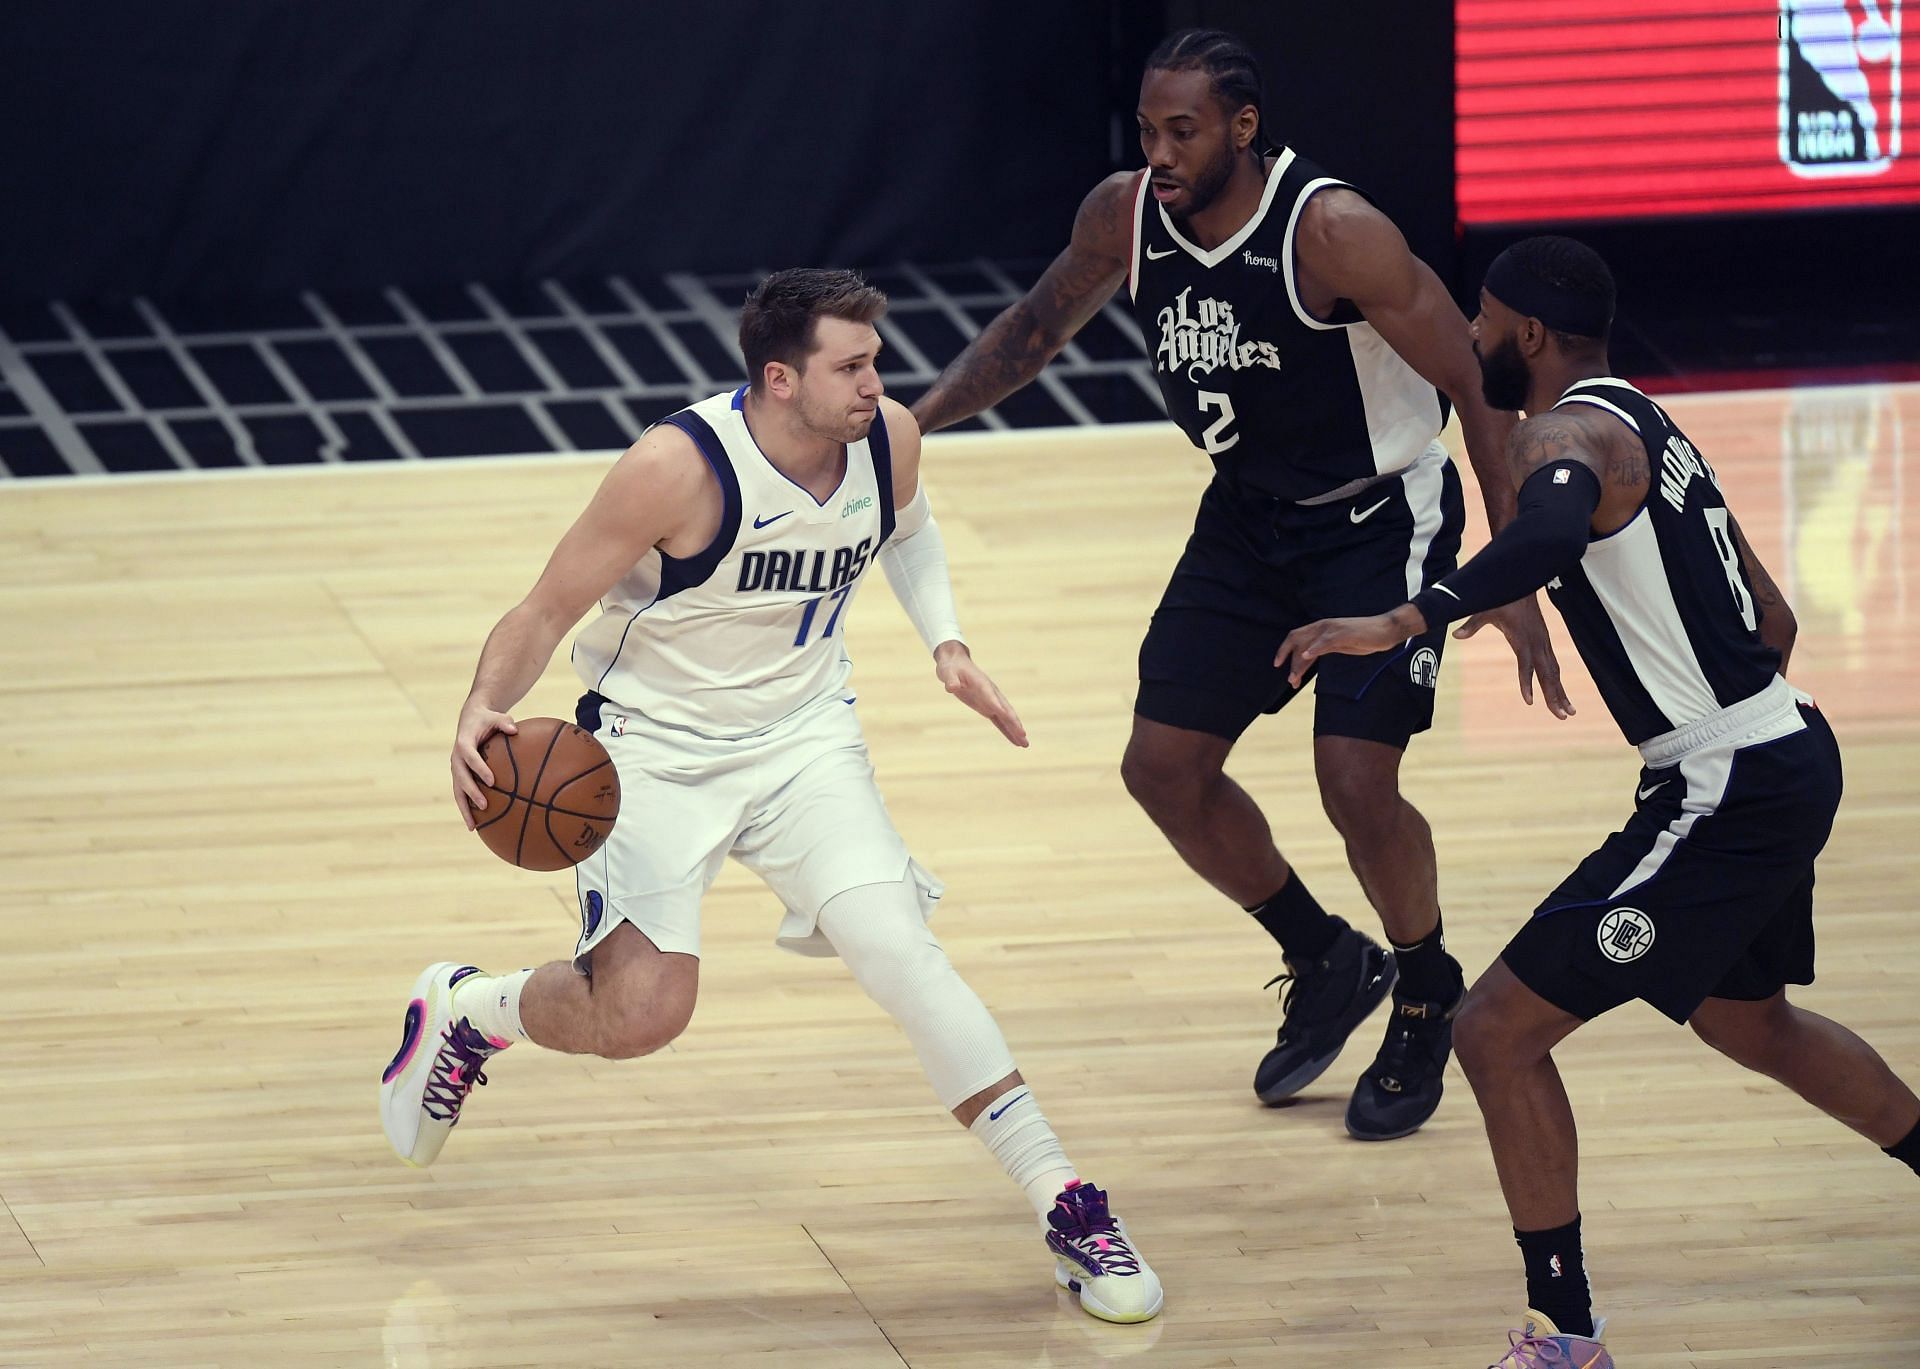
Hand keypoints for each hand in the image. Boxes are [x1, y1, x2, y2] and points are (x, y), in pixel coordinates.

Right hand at [451, 699, 517, 828]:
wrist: (470, 719)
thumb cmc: (487, 719)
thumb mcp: (497, 716)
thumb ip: (505, 722)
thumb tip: (515, 730)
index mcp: (464, 743)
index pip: (470, 757)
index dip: (479, 768)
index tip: (492, 781)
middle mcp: (457, 758)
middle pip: (461, 778)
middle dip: (471, 793)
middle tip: (485, 806)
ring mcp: (456, 768)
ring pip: (457, 791)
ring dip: (464, 809)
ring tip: (473, 826)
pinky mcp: (459, 775)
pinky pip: (461, 794)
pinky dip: (466, 808)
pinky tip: (475, 825)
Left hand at [934, 642, 1028, 746]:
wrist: (956, 664)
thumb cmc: (952, 668)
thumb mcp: (947, 672)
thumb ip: (951, 680)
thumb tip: (951, 687)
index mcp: (982, 684)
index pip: (991, 696)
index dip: (998, 706)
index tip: (1007, 717)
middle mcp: (991, 693)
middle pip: (1005, 709)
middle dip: (1014, 722)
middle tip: (1023, 734)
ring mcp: (991, 701)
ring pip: (1006, 718)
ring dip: (1015, 730)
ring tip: (1025, 744)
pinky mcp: (987, 707)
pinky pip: (999, 721)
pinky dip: (1007, 731)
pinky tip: (1015, 741)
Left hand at [1274, 612, 1413, 687]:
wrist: (1385, 630)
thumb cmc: (1364, 637)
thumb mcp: (1340, 645)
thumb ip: (1324, 649)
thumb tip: (1309, 658)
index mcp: (1322, 629)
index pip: (1297, 637)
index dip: (1284, 651)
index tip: (1278, 665)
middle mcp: (1323, 626)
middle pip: (1297, 639)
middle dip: (1289, 660)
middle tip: (1290, 680)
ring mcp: (1333, 629)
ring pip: (1309, 644)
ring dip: (1300, 663)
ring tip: (1294, 678)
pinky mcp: (1343, 633)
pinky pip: (1325, 641)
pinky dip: (1314, 648)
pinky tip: (1307, 656)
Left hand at [1453, 595, 1573, 718]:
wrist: (1522, 582)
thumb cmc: (1502, 597)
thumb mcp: (1485, 609)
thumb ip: (1472, 624)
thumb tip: (1456, 635)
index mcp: (1523, 638)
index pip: (1526, 666)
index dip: (1527, 683)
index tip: (1529, 701)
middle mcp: (1537, 643)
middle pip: (1547, 675)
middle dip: (1554, 696)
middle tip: (1562, 717)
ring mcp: (1543, 643)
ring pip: (1554, 673)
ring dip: (1561, 693)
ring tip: (1568, 713)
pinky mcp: (1545, 642)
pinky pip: (1553, 666)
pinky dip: (1558, 681)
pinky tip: (1562, 696)